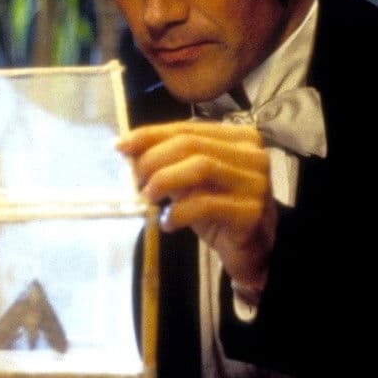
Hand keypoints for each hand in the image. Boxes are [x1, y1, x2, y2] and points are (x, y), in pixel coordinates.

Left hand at [119, 120, 277, 295]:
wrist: (254, 249)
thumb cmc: (220, 209)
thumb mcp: (192, 181)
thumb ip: (168, 162)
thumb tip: (128, 150)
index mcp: (239, 137)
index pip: (187, 128)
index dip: (150, 135)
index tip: (121, 145)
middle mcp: (252, 154)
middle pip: (191, 144)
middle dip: (154, 159)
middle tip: (135, 179)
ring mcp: (256, 182)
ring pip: (200, 167)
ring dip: (164, 181)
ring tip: (148, 198)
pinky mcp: (251, 211)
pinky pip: (205, 204)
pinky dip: (178, 212)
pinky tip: (168, 223)